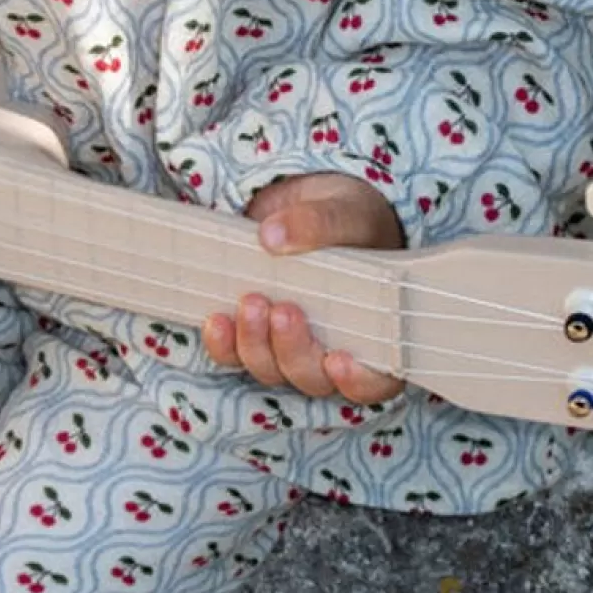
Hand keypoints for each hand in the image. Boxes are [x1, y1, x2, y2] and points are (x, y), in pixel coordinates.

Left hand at [203, 172, 404, 402]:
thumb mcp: (345, 213)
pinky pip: (234, 356)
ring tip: (251, 303)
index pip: (375, 380)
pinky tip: (217, 321)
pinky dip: (224, 343)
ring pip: (270, 370)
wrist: (312, 211)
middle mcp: (331, 351)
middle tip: (283, 310)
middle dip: (293, 348)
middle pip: (313, 377)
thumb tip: (272, 236)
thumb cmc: (348, 220)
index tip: (338, 360)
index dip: (358, 380)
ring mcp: (288, 348)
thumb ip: (319, 223)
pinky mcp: (252, 336)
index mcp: (374, 334)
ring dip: (256, 344)